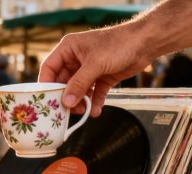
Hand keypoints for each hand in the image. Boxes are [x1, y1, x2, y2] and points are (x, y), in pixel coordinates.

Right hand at [39, 28, 154, 116]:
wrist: (145, 43)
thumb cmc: (118, 44)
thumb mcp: (95, 64)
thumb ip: (79, 84)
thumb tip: (66, 102)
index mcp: (68, 49)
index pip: (49, 68)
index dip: (46, 84)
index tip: (46, 100)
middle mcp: (75, 59)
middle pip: (64, 82)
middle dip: (67, 96)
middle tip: (67, 110)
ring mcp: (89, 69)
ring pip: (79, 89)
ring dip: (81, 101)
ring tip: (84, 111)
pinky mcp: (102, 77)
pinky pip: (94, 92)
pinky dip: (94, 101)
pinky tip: (96, 110)